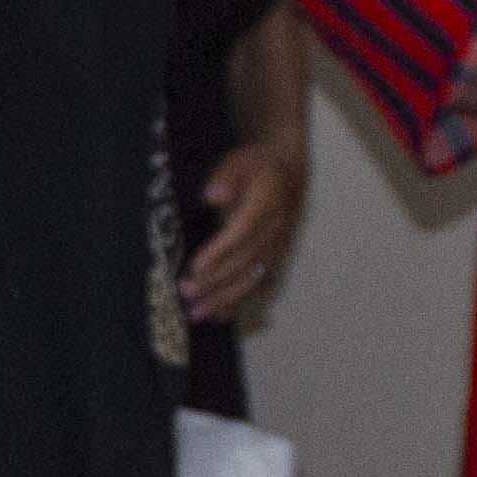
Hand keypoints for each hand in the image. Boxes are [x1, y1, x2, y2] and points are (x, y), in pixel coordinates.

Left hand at [185, 134, 308, 325]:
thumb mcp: (239, 161)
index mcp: (266, 206)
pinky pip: (262, 286)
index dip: (219, 252)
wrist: (289, 171)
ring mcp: (279, 248)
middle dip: (215, 281)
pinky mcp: (278, 259)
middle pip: (245, 262)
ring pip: (253, 280)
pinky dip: (242, 302)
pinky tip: (220, 315)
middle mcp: (276, 231)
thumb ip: (226, 177)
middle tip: (186, 294)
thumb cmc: (257, 166)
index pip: (241, 234)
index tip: (195, 267)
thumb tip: (212, 196)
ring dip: (225, 299)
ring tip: (197, 314)